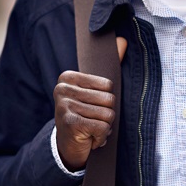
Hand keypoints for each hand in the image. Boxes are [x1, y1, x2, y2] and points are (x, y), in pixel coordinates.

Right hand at [53, 37, 126, 171]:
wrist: (67, 145)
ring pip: (108, 115)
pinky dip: (101, 137)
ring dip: (104, 127)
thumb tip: (123, 40)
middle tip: (91, 120)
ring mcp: (65, 106)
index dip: (107, 99)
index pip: (108, 85)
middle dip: (106, 115)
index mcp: (68, 77)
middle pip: (110, 100)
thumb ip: (109, 64)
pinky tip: (88, 138)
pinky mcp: (70, 123)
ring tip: (90, 128)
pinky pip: (103, 127)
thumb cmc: (84, 114)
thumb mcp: (95, 90)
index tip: (91, 106)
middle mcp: (63, 89)